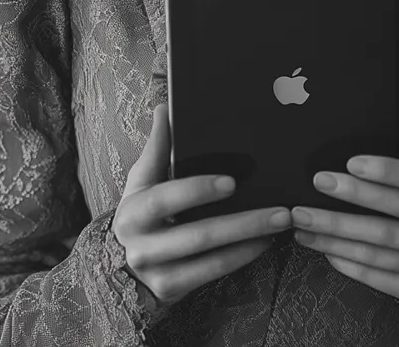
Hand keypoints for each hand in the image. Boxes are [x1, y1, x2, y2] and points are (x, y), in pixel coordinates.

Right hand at [113, 104, 290, 306]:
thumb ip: (156, 146)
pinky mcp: (171, 289)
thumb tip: (164, 109)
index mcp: (133, 211)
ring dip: (250, 239)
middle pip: (198, 235)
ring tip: (280, 223)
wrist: (119, 265)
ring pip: (211, 258)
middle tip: (279, 210)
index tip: (232, 182)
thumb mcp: (142, 179)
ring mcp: (157, 272)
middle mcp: (141, 245)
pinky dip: (241, 257)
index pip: (165, 199)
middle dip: (244, 222)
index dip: (197, 190)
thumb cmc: (140, 212)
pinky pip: (213, 274)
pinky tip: (263, 242)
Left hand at [290, 105, 398, 324]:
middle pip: (398, 212)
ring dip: (336, 231)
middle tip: (319, 181)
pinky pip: (377, 274)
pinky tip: (323, 247)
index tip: (352, 161)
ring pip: (380, 245)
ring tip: (304, 218)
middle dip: (353, 195)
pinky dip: (347, 260)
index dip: (391, 170)